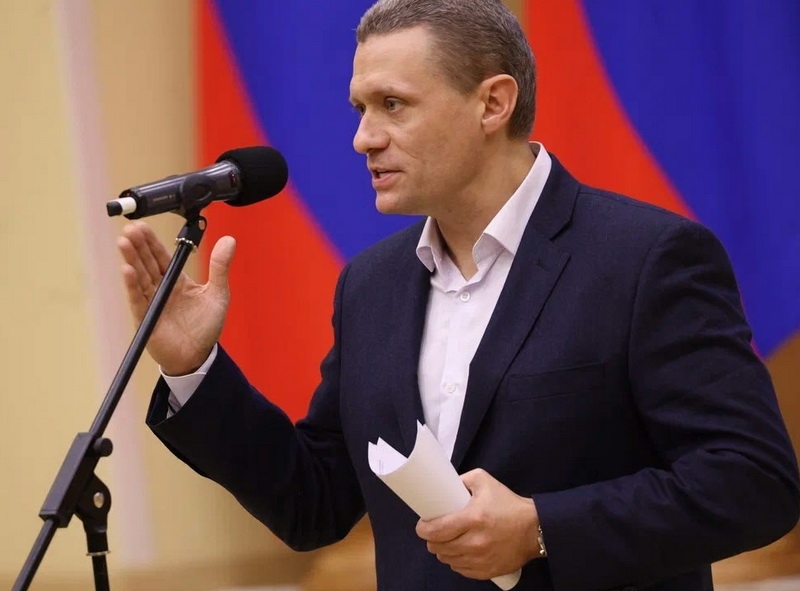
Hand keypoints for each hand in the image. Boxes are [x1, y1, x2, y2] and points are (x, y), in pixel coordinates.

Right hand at [117, 221, 234, 374]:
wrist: (199, 357)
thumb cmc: (206, 327)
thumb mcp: (218, 294)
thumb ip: (220, 267)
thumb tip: (229, 240)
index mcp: (177, 282)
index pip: (161, 257)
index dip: (151, 242)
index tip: (141, 226)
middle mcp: (161, 290)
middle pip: (147, 264)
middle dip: (138, 246)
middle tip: (130, 228)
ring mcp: (153, 303)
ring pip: (140, 278)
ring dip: (132, 260)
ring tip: (124, 242)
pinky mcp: (147, 319)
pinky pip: (139, 299)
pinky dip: (133, 286)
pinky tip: (127, 270)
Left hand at [416, 468, 539, 579]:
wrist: (534, 529)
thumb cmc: (508, 504)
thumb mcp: (484, 481)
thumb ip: (462, 479)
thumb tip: (443, 485)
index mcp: (473, 518)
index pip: (436, 530)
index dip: (423, 529)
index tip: (422, 525)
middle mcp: (475, 542)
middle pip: (439, 547)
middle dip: (431, 539)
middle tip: (434, 532)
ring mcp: (481, 559)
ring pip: (447, 560)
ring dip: (443, 551)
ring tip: (446, 541)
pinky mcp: (487, 571)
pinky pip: (460, 570)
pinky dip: (456, 562)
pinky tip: (459, 552)